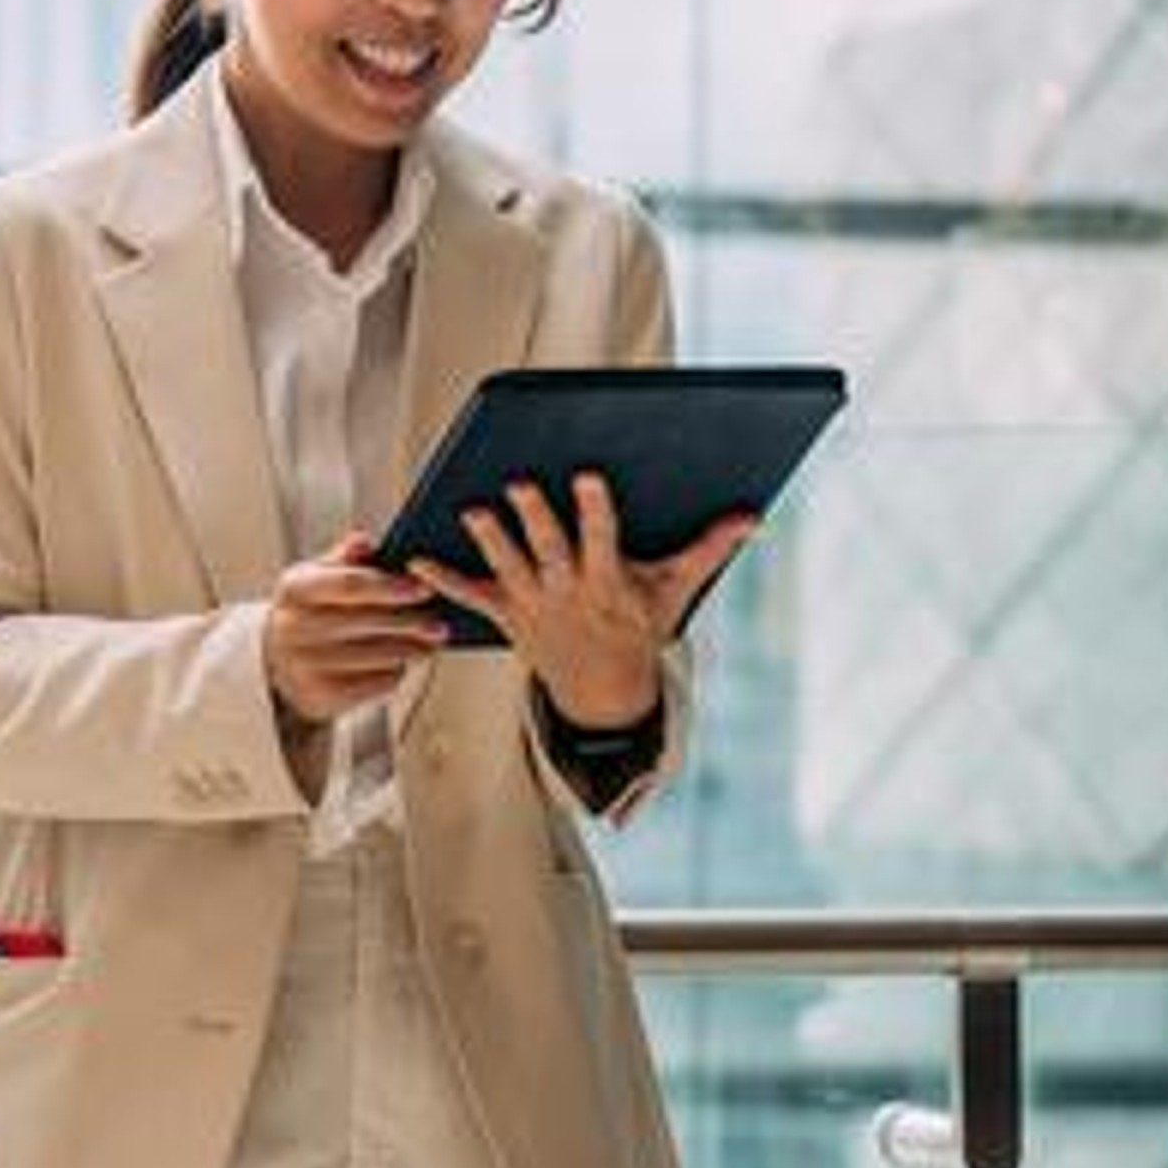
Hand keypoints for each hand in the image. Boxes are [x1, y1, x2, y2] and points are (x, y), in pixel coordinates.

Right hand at [264, 528, 448, 733]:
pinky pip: (374, 684)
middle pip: (369, 622)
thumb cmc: (308, 611)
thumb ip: (345, 558)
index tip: (424, 588)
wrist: (275, 662)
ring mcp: (304, 665)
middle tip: (439, 624)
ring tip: (429, 645)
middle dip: (410, 623)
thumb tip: (364, 540)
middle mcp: (294, 627)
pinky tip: (401, 663)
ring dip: (410, 650)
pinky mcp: (320, 695)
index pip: (351, 584)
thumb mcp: (317, 577)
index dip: (391, 586)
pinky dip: (394, 673)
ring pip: (377, 656)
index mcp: (295, 589)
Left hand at [406, 473, 757, 725]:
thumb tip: (753, 517)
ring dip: (488, 542)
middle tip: (520, 483)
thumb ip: (707, 549)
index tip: (590, 477)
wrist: (603, 691)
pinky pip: (470, 596)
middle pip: (549, 550)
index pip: (603, 540)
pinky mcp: (505, 615)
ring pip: (506, 569)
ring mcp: (532, 605)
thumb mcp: (674, 591)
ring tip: (470, 511)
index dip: (597, 510)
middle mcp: (567, 592)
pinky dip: (442, 580)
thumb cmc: (639, 626)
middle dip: (536, 519)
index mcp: (607, 581)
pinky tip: (414, 558)